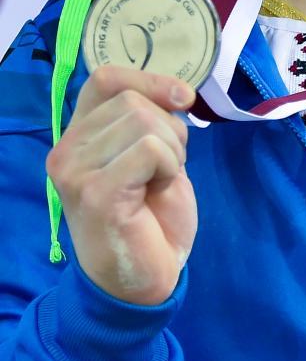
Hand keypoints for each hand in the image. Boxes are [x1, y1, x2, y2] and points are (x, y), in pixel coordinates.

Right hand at [46, 65, 196, 305]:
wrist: (142, 282)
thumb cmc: (151, 217)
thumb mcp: (153, 154)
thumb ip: (150, 119)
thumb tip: (177, 91)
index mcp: (79, 134)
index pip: (105, 78)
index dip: (150, 80)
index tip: (183, 100)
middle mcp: (66, 149)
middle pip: (133, 100)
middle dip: (169, 128)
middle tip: (166, 168)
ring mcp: (75, 171)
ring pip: (143, 120)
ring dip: (171, 149)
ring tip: (158, 182)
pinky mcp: (95, 193)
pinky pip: (149, 149)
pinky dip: (168, 166)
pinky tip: (155, 192)